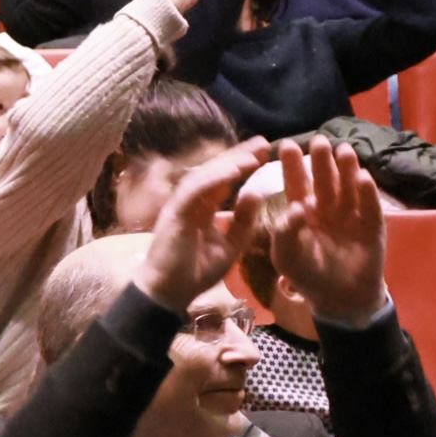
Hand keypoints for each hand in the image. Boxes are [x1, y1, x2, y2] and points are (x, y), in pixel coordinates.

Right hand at [138, 141, 269, 310]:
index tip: (265, 154)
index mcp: (203, 208)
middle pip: (216, 172)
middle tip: (264, 143)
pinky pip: (196, 189)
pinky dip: (215, 177)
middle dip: (239, 156)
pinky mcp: (174, 212)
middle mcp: (191, 202)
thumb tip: (257, 193)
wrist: (170, 293)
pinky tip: (236, 169)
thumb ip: (244, 220)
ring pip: (206, 175)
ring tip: (254, 153)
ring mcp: (181, 205)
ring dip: (229, 163)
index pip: (223, 180)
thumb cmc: (196, 273)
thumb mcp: (231, 245)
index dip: (242, 166)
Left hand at [259, 139, 386, 316]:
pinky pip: (369, 206)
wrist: (340, 298)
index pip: (296, 185)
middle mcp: (327, 208)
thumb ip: (284, 233)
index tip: (287, 145)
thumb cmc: (309, 275)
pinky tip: (362, 176)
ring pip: (347, 187)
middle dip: (321, 161)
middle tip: (319, 141)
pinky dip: (366, 192)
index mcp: (303, 212)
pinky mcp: (372, 224)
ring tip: (343, 150)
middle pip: (324, 180)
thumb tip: (295, 207)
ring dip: (346, 169)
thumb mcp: (287, 257)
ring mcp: (351, 214)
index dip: (293, 166)